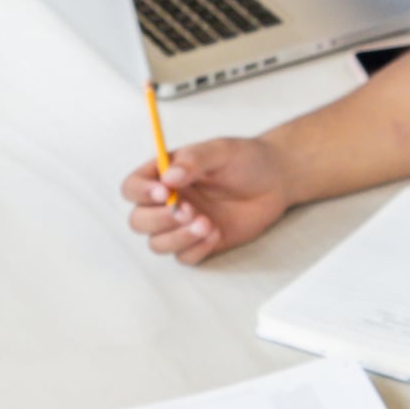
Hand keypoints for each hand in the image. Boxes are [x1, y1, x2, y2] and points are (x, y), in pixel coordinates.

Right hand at [123, 133, 292, 262]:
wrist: (276, 181)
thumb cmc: (246, 160)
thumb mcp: (221, 150)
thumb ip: (195, 159)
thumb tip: (169, 176)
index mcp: (164, 175)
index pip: (133, 187)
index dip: (141, 193)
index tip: (163, 192)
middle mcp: (168, 202)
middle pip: (138, 221)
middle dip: (160, 220)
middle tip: (189, 211)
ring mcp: (182, 226)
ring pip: (157, 244)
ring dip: (177, 237)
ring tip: (207, 223)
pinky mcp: (200, 243)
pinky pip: (184, 258)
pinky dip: (197, 249)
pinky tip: (217, 232)